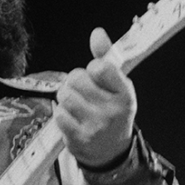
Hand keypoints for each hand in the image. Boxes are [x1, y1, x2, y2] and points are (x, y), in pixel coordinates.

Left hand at [54, 27, 136, 167]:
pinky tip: (71, 118)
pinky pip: (58, 114)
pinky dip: (61, 113)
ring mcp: (96, 126)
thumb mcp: (116, 85)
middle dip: (75, 81)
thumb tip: (97, 33)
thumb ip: (105, 58)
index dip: (92, 68)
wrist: (111, 151)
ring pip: (65, 95)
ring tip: (75, 103)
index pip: (101, 67)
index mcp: (125, 94)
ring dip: (65, 97)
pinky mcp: (79, 139)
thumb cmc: (111, 111)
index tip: (95, 76)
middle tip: (83, 92)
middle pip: (77, 78)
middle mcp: (113, 111)